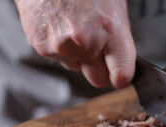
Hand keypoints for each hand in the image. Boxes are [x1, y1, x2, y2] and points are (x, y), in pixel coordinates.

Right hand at [15, 0, 135, 88]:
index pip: (122, 75)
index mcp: (110, 29)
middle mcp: (86, 42)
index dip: (122, 77)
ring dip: (81, 58)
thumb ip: (119, 36)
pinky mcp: (43, 48)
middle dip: (102, 71)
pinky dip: (63, 49)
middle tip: (100, 55)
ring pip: (78, 69)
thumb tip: (122, 59)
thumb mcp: (114, 5)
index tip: (121, 76)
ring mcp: (62, 46)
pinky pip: (60, 60)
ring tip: (76, 30)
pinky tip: (61, 28)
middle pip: (99, 80)